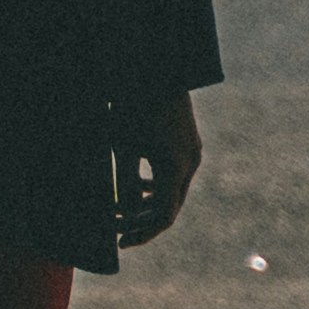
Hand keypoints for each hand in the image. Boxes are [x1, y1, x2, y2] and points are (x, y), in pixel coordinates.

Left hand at [112, 93, 202, 246]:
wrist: (155, 66)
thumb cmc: (131, 103)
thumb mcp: (120, 145)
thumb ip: (123, 181)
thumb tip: (123, 211)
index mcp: (174, 168)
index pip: (162, 217)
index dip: (141, 233)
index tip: (119, 241)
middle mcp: (189, 163)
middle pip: (169, 207)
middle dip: (142, 221)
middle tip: (116, 229)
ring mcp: (192, 152)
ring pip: (173, 191)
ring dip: (149, 203)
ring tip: (122, 209)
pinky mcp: (188, 142)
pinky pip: (176, 174)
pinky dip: (157, 185)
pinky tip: (138, 183)